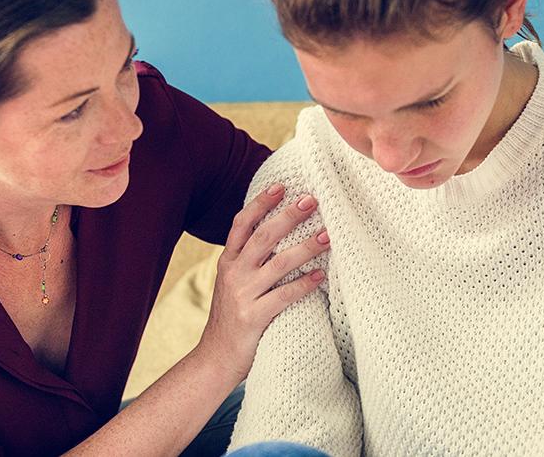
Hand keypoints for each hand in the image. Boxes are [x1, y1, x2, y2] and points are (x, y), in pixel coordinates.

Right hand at [197, 184, 328, 382]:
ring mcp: (242, 295)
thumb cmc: (233, 316)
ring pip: (277, 264)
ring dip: (305, 247)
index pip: (241, 224)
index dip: (260, 203)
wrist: (215, 358)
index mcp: (228, 261)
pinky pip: (284, 296)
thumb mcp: (233, 282)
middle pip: (262, 237)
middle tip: (312, 200)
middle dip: (288, 216)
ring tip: (328, 236)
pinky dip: (304, 284)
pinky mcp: (253, 317)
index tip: (281, 185)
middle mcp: (233, 273)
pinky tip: (321, 276)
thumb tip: (280, 232)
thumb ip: (249, 260)